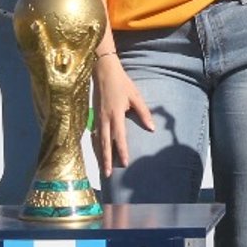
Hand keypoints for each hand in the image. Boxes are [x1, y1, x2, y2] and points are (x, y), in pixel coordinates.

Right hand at [92, 54, 155, 171]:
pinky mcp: (94, 115)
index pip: (119, 137)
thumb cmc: (122, 84)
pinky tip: (98, 152)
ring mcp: (97, 117)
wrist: (104, 71)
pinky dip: (96, 145)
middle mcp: (105, 118)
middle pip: (105, 143)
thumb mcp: (135, 96)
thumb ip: (143, 113)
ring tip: (102, 167)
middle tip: (107, 174)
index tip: (124, 163)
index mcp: (116, 114)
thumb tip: (151, 128)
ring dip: (100, 155)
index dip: (122, 151)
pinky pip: (95, 134)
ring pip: (98, 140)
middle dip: (106, 160)